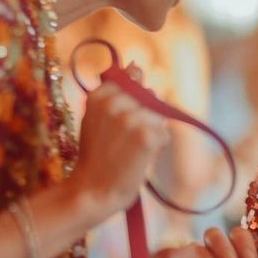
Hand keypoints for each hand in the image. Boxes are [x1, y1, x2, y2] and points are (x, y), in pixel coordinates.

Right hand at [71, 77, 169, 220]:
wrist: (93, 190)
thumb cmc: (97, 157)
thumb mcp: (97, 117)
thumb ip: (115, 92)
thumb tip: (136, 66)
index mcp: (99, 94)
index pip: (133, 83)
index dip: (132, 105)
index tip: (118, 124)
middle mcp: (115, 101)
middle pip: (149, 100)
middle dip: (144, 119)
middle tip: (123, 143)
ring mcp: (132, 118)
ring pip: (158, 118)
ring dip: (152, 134)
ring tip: (130, 151)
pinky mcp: (147, 136)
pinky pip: (164, 135)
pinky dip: (158, 148)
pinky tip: (139, 158)